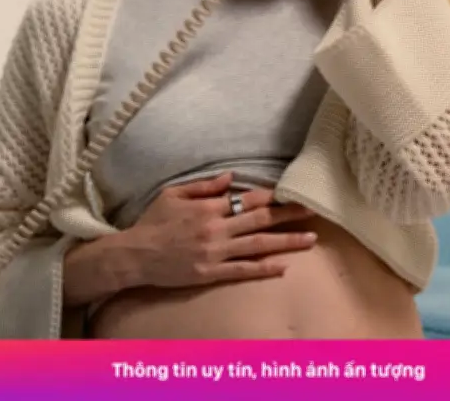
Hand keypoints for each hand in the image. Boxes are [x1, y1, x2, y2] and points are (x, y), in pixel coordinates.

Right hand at [126, 173, 316, 287]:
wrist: (135, 254)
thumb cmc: (151, 223)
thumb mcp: (172, 194)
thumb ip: (203, 186)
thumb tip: (231, 177)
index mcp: (207, 207)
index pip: (247, 199)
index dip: (273, 196)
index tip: (293, 193)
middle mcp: (216, 228)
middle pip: (260, 219)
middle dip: (289, 214)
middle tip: (314, 211)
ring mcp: (215, 252)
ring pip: (258, 244)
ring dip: (286, 241)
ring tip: (311, 239)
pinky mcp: (211, 272)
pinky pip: (243, 269)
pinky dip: (264, 268)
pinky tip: (283, 267)